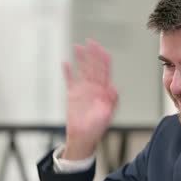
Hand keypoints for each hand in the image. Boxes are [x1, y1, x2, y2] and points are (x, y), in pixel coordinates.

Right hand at [62, 40, 117, 159]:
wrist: (83, 138)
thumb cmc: (96, 129)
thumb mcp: (106, 115)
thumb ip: (111, 101)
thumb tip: (114, 88)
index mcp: (104, 91)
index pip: (105, 71)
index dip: (103, 59)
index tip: (101, 49)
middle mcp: (94, 88)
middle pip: (93, 66)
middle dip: (92, 54)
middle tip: (90, 42)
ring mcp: (83, 90)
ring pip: (82, 70)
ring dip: (80, 59)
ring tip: (77, 47)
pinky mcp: (73, 95)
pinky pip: (70, 80)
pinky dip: (67, 72)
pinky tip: (66, 63)